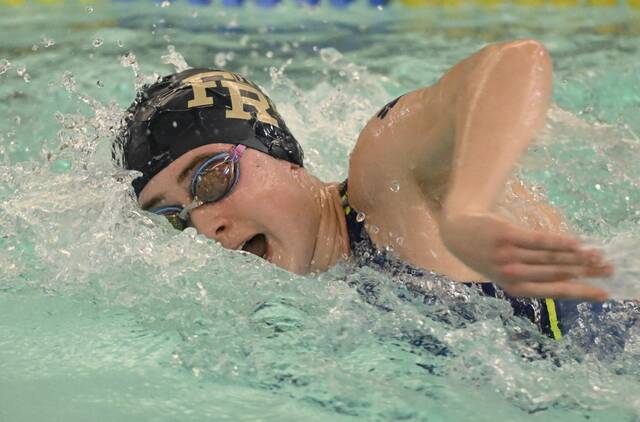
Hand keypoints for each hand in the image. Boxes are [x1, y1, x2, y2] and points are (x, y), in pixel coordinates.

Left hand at [440, 212, 612, 299]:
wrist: (458, 231)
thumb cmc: (486, 253)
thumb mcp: (505, 272)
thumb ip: (532, 276)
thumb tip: (570, 277)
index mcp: (513, 287)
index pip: (553, 292)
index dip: (580, 293)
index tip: (604, 295)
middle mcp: (511, 273)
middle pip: (557, 273)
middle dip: (586, 273)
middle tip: (609, 270)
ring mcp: (508, 255)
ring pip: (551, 257)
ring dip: (579, 257)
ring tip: (599, 256)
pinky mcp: (507, 236)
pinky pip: (539, 240)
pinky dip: (560, 242)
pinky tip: (577, 243)